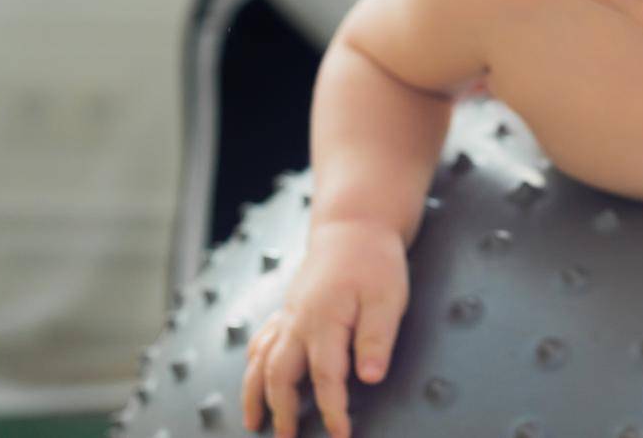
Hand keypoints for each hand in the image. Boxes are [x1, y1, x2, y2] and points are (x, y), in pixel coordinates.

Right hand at [240, 220, 409, 437]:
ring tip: (253, 424)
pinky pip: (261, 341)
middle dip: (282, 412)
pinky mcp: (288, 309)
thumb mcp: (388, 297)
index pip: (327, 378)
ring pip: (261, 361)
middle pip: (280, 376)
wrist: (354, 225)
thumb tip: (370, 378)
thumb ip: (376, 338)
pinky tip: (254, 380)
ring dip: (255, 394)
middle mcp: (299, 321)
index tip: (341, 435)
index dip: (333, 411)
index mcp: (325, 321)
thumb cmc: (374, 260)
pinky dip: (253, 365)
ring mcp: (289, 315)